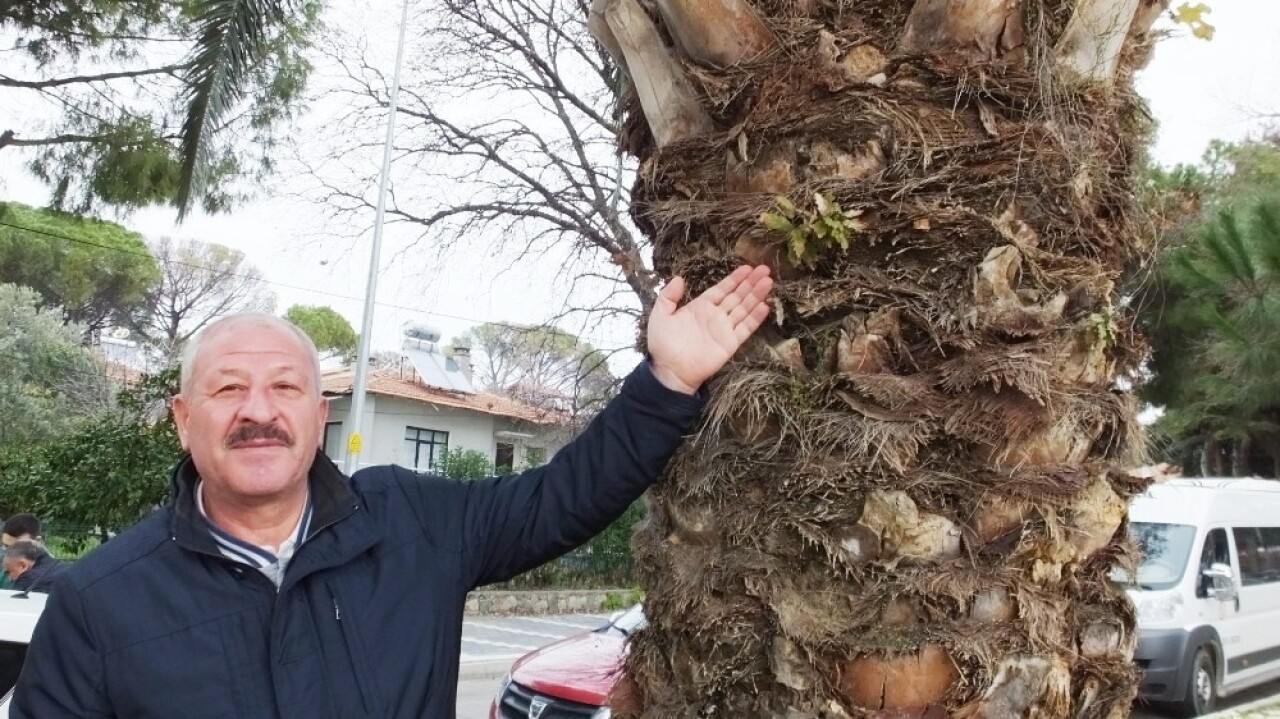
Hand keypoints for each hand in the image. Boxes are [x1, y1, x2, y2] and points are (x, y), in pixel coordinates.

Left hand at [647, 265, 773, 393]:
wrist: (670, 372)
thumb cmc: (663, 344)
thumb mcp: (661, 315)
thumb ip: (668, 296)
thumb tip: (679, 278)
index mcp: (700, 307)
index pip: (721, 289)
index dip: (735, 279)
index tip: (748, 268)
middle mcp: (715, 316)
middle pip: (737, 296)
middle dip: (751, 283)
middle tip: (765, 269)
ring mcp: (724, 329)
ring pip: (744, 308)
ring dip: (756, 295)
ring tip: (769, 282)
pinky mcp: (730, 344)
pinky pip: (745, 328)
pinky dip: (755, 318)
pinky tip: (765, 306)